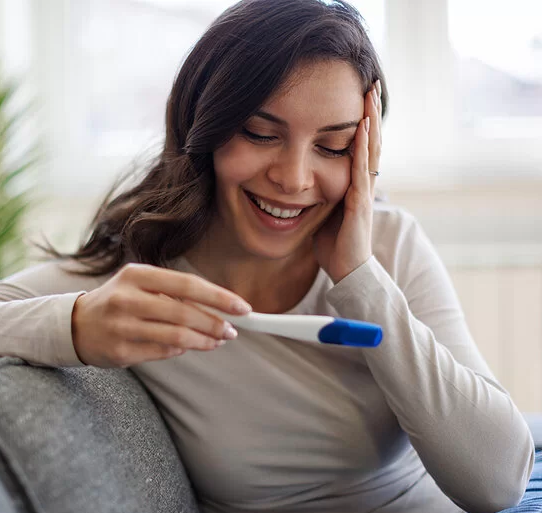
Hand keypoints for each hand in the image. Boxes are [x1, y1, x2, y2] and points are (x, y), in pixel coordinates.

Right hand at [71, 263, 251, 367]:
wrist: (76, 324)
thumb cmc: (118, 301)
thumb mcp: (140, 285)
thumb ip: (174, 293)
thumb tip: (218, 308)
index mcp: (137, 275)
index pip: (188, 284)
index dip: (219, 297)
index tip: (243, 308)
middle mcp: (127, 299)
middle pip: (185, 313)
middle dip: (215, 324)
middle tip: (231, 331)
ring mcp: (122, 326)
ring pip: (177, 337)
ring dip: (204, 341)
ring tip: (217, 341)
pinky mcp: (120, 351)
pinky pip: (163, 352)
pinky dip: (181, 350)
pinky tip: (188, 346)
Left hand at [313, 80, 381, 283]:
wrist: (346, 270)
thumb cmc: (334, 244)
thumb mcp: (322, 212)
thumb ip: (318, 194)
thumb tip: (300, 184)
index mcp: (354, 184)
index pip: (361, 145)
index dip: (362, 120)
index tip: (360, 95)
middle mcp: (363, 183)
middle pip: (371, 140)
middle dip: (371, 111)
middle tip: (372, 82)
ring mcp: (364, 192)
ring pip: (371, 149)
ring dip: (371, 120)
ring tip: (371, 94)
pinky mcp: (360, 203)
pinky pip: (361, 171)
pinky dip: (362, 148)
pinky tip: (363, 128)